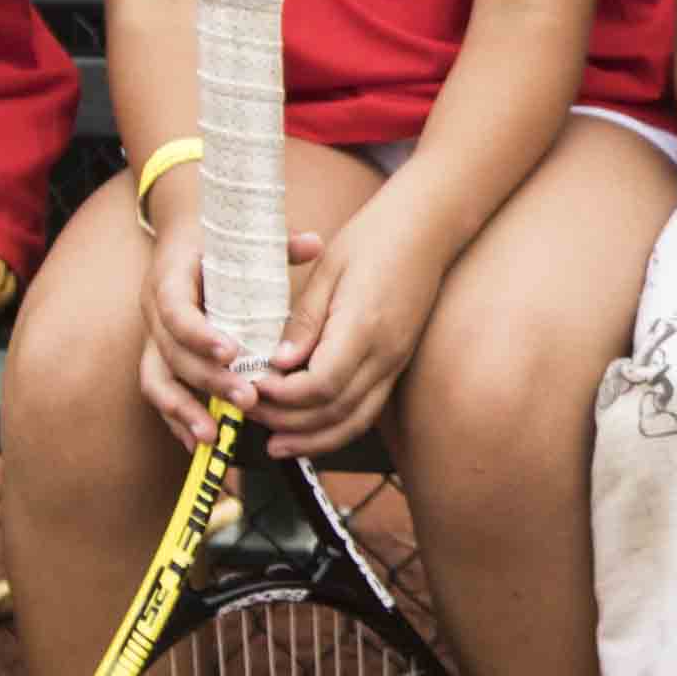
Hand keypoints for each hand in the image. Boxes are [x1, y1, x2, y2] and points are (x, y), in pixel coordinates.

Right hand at [135, 193, 331, 443]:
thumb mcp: (242, 235)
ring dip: (183, 410)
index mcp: (170, 277)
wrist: (184, 239)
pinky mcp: (159, 359)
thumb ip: (278, 242)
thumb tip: (314, 244)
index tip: (231, 352)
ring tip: (213, 434)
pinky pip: (160, 393)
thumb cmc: (218, 241)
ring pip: (156, 380)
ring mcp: (153, 338)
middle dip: (208, 379)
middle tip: (246, 397)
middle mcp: (154, 311)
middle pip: (171, 352)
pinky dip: (177, 420)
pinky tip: (199, 442)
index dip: (199, 334)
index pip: (175, 309)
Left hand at [254, 210, 438, 458]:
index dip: (282, 396)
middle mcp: (385, 355)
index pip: (321, 384)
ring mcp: (395, 364)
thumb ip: (304, 322)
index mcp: (363, 328)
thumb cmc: (374, 239)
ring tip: (276, 445)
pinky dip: (335, 427)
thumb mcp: (328, 271)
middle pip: (335, 412)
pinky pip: (366, 410)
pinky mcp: (396, 365)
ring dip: (313, 440)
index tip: (253, 386)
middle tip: (250, 414)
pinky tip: (309, 430)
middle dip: (288, 423)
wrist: (426, 230)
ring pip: (354, 422)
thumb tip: (279, 363)